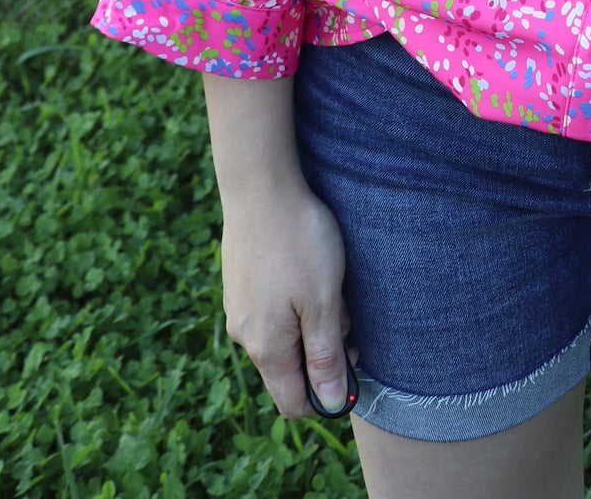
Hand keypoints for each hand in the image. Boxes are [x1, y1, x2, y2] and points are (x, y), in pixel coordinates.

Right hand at [219, 175, 353, 418]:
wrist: (259, 186)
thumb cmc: (298, 242)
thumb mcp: (323, 301)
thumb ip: (325, 357)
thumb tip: (330, 404)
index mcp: (266, 348)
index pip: (293, 403)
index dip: (325, 396)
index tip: (351, 361)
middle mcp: (245, 335)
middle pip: (289, 369)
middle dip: (322, 350)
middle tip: (343, 310)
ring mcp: (239, 307)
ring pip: (284, 336)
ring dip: (311, 321)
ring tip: (327, 281)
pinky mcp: (240, 283)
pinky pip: (272, 311)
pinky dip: (295, 301)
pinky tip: (307, 267)